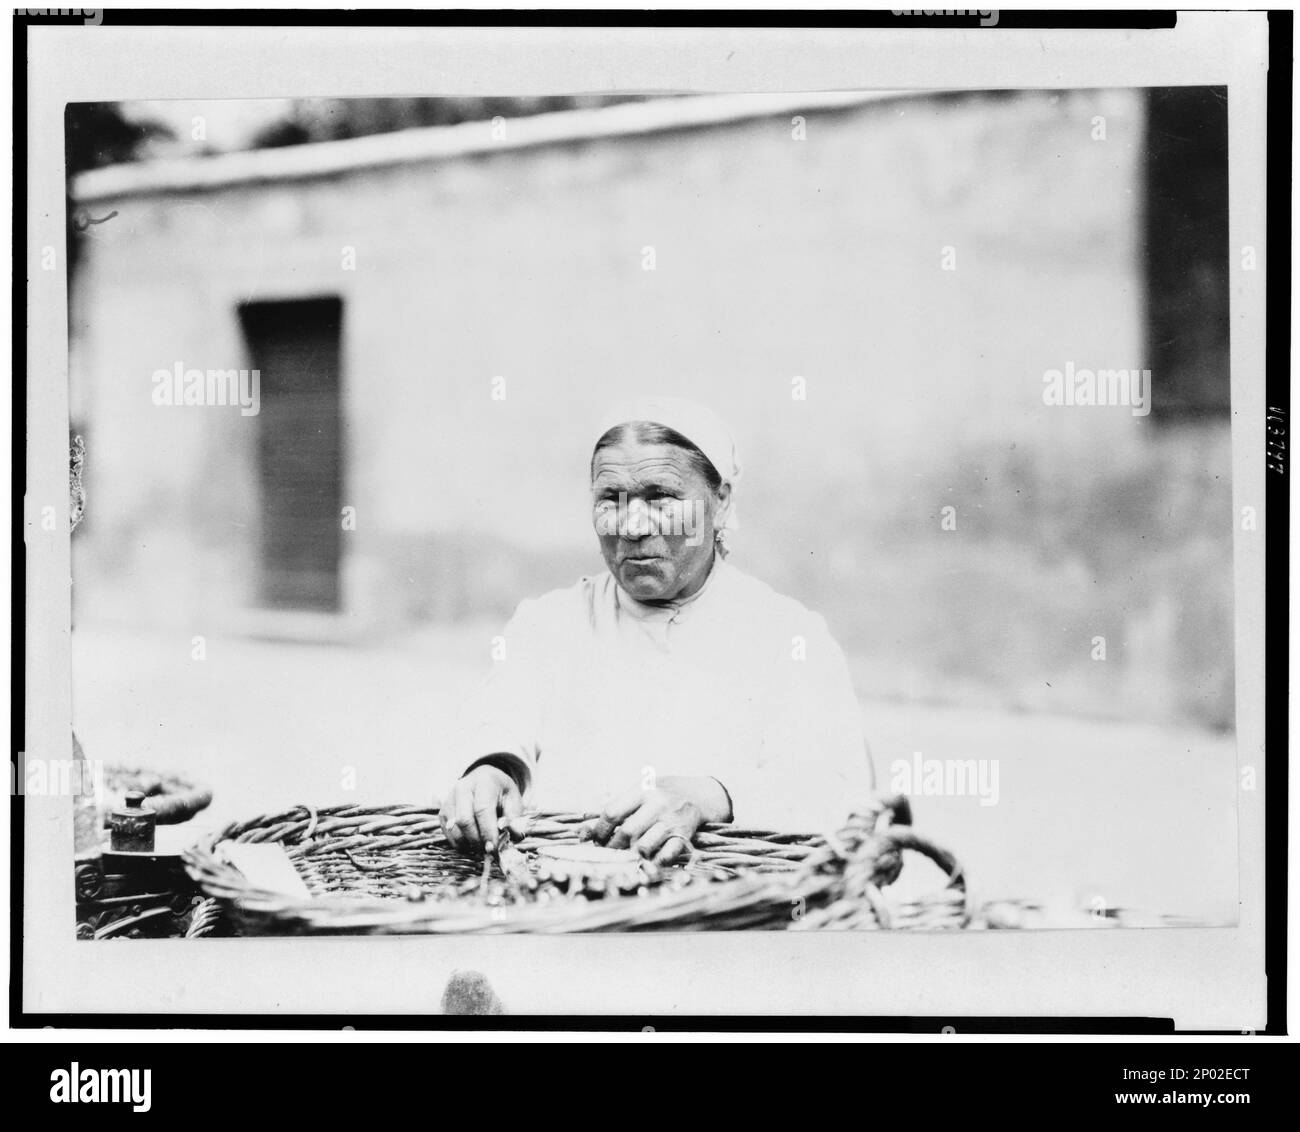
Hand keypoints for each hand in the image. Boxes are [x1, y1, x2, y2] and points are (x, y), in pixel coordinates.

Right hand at [440, 764, 522, 853]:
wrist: (485, 780)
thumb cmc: (501, 793)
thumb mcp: (514, 801)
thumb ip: (515, 819)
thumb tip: (514, 836)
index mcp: (484, 782)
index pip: (482, 809)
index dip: (487, 831)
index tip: (494, 848)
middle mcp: (463, 788)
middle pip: (464, 820)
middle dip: (477, 840)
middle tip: (489, 850)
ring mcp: (450, 799)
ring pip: (454, 829)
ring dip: (468, 843)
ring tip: (482, 845)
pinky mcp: (443, 811)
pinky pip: (448, 833)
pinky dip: (460, 843)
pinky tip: (472, 841)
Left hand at [587, 777, 729, 864]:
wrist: (698, 794)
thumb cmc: (660, 794)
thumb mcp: (639, 792)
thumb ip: (615, 808)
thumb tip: (583, 831)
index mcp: (642, 791)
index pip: (613, 811)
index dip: (599, 829)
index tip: (595, 839)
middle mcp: (657, 804)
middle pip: (627, 831)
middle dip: (612, 847)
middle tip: (607, 853)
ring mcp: (671, 821)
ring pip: (644, 846)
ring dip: (630, 857)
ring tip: (623, 859)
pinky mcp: (683, 835)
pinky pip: (665, 855)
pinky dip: (652, 864)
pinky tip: (644, 864)